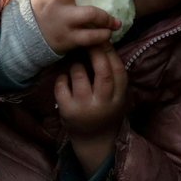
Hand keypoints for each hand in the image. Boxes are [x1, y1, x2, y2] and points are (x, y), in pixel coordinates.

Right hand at [30, 0, 120, 53]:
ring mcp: (61, 20)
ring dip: (107, 17)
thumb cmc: (46, 10)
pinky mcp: (66, 38)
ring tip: (116, 22)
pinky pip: (89, 37)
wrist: (26, 37)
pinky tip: (108, 33)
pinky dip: (102, 36)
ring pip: (90, 13)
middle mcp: (55, 1)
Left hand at [54, 43, 127, 175]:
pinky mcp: (66, 110)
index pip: (117, 69)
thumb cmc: (107, 111)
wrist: (94, 140)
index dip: (111, 52)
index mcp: (118, 97)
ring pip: (79, 74)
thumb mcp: (118, 97)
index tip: (104, 39)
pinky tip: (66, 78)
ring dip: (76, 64)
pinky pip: (62, 85)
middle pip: (102, 71)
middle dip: (96, 52)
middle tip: (90, 41)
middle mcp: (102, 102)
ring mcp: (83, 107)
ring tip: (77, 64)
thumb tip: (105, 44)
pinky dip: (63, 77)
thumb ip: (114, 76)